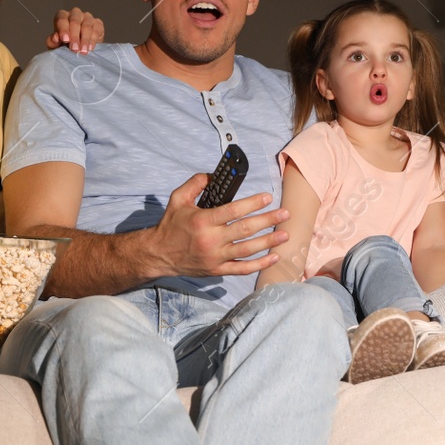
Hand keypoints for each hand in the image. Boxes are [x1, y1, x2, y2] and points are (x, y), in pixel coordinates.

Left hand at [46, 8, 104, 54]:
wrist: (79, 49)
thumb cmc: (64, 45)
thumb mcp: (55, 45)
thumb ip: (52, 41)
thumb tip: (55, 38)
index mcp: (62, 16)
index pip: (62, 19)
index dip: (63, 29)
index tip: (65, 40)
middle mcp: (75, 14)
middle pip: (74, 22)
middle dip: (74, 37)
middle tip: (74, 49)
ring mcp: (87, 17)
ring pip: (86, 26)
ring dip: (84, 40)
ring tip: (83, 51)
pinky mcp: (98, 23)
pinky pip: (96, 30)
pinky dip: (93, 40)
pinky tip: (90, 48)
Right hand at [149, 174, 289, 277]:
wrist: (159, 255)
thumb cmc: (170, 225)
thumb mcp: (178, 199)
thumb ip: (195, 183)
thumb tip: (212, 175)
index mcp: (202, 221)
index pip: (232, 211)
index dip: (252, 204)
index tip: (267, 197)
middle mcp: (211, 240)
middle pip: (245, 230)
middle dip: (268, 221)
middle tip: (285, 214)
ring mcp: (216, 257)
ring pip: (247, 250)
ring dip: (269, 242)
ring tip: (285, 234)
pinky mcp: (218, 270)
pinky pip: (242, 269)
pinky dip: (260, 264)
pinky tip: (274, 257)